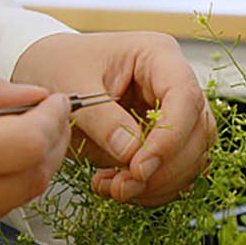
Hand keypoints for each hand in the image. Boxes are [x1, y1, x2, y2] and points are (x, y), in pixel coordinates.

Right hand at [0, 69, 70, 244]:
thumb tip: (29, 93)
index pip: (25, 145)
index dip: (53, 120)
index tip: (56, 101)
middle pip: (34, 178)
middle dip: (54, 144)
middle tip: (49, 117)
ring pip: (17, 201)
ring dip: (32, 167)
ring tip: (17, 136)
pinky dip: (3, 189)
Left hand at [13, 32, 215, 205]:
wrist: (47, 71)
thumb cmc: (60, 64)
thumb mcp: (71, 85)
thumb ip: (102, 120)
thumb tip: (131, 152)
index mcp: (158, 55)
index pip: (185, 97)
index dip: (170, 137)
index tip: (140, 167)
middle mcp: (175, 83)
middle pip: (197, 131)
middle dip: (164, 168)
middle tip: (123, 185)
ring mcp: (176, 113)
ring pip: (194, 156)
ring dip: (159, 183)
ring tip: (115, 187)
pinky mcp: (167, 139)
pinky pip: (178, 171)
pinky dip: (154, 189)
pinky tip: (121, 186)